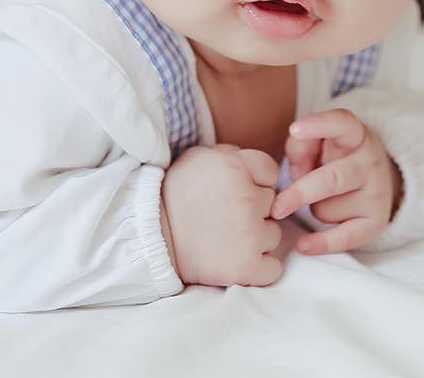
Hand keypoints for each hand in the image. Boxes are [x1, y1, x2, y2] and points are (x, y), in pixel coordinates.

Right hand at [161, 145, 284, 287]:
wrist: (150, 238)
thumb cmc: (172, 197)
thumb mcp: (195, 158)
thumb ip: (229, 155)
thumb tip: (252, 163)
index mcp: (234, 167)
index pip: (270, 171)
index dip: (255, 181)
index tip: (235, 191)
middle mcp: (247, 198)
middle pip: (272, 203)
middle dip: (254, 210)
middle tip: (224, 216)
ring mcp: (250, 235)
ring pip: (273, 234)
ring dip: (256, 238)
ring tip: (225, 238)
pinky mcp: (247, 266)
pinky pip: (273, 267)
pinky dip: (259, 268)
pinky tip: (236, 260)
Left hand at [270, 109, 401, 254]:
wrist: (373, 179)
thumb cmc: (333, 156)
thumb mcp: (318, 141)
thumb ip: (301, 145)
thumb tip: (297, 172)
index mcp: (356, 136)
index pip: (342, 124)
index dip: (318, 125)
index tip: (294, 129)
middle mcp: (370, 163)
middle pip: (332, 179)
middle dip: (301, 193)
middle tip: (275, 207)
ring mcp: (376, 194)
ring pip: (328, 209)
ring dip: (312, 208)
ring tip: (320, 199)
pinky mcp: (376, 222)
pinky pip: (347, 237)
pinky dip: (323, 243)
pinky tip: (304, 246)